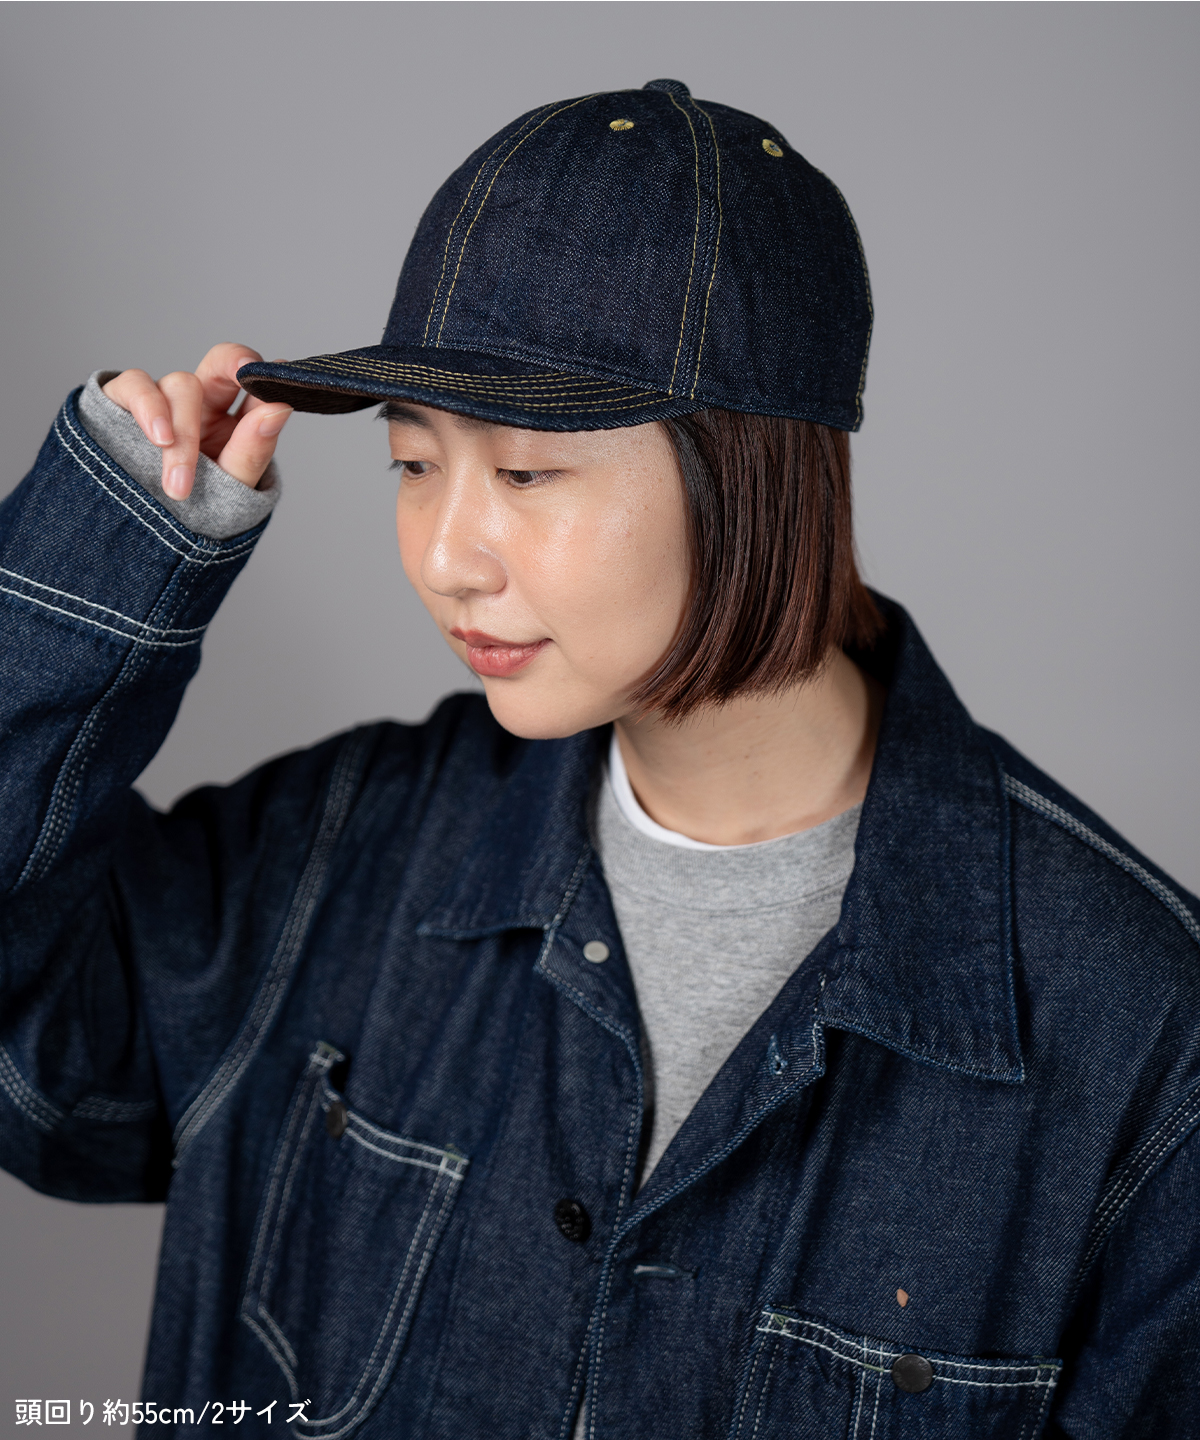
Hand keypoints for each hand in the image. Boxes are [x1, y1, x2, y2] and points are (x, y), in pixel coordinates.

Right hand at [102, 343, 291, 498]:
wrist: (147, 532)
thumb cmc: (196, 509)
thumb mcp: (232, 486)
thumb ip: (254, 449)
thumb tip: (280, 408)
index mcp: (235, 420)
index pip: (254, 383)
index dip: (262, 372)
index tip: (270, 376)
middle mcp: (202, 403)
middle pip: (221, 362)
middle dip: (232, 364)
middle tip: (244, 377)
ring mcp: (165, 400)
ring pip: (180, 384)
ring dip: (184, 429)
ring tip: (182, 482)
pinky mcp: (125, 401)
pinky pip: (135, 384)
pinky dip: (149, 407)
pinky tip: (159, 439)